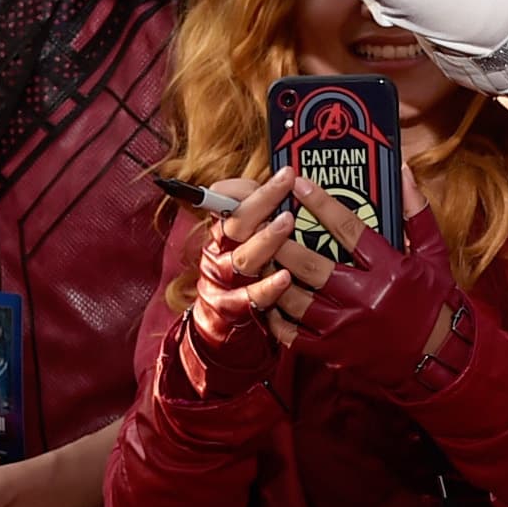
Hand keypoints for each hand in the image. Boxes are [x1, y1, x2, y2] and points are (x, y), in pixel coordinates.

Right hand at [186, 167, 299, 369]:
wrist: (217, 335)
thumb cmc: (242, 282)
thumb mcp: (245, 248)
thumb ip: (259, 223)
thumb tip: (290, 190)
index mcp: (222, 235)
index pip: (227, 201)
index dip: (246, 184)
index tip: (276, 171)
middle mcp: (219, 254)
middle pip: (236, 223)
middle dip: (261, 199)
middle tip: (286, 181)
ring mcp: (225, 283)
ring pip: (243, 258)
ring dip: (266, 239)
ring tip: (286, 223)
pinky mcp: (233, 311)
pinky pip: (251, 297)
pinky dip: (267, 287)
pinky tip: (284, 278)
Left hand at [263, 167, 460, 394]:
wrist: (440, 358)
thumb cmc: (435, 301)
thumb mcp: (434, 254)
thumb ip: (416, 213)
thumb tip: (403, 172)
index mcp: (390, 270)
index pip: (349, 228)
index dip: (322, 204)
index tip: (300, 184)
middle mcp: (365, 298)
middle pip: (311, 264)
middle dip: (282, 242)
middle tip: (264, 224)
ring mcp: (346, 328)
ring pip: (295, 299)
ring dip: (275, 277)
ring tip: (262, 259)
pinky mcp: (334, 352)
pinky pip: (293, 334)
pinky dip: (276, 317)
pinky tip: (270, 299)